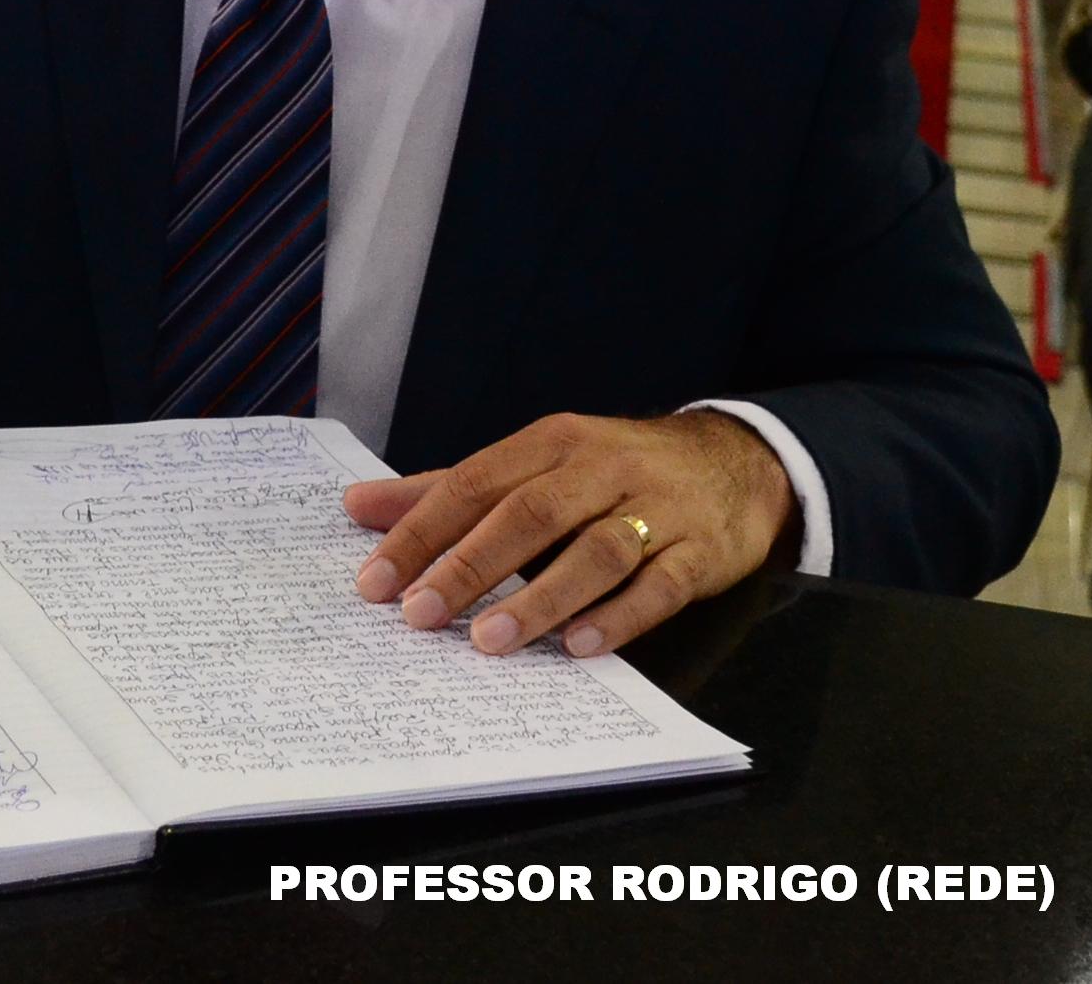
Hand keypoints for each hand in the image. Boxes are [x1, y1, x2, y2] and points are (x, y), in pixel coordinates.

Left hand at [343, 410, 797, 658]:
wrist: (733, 462)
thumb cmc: (611, 471)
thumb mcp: (532, 464)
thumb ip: (447, 489)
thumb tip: (357, 506)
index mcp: (551, 442)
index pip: (474, 483)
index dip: (422, 530)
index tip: (376, 581)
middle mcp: (600, 468)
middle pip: (528, 514)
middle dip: (469, 565)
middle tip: (419, 614)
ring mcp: (654, 509)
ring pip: (594, 551)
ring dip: (539, 598)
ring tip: (488, 641)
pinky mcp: (700, 551)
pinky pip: (659, 585)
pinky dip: (619, 618)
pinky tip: (580, 648)